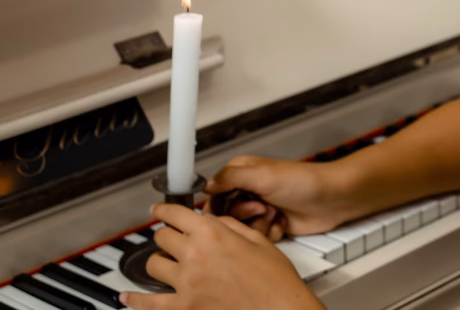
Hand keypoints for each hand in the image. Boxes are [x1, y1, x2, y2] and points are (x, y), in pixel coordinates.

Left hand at [120, 203, 325, 309]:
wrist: (281, 309)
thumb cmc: (274, 279)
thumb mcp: (257, 239)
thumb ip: (229, 226)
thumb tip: (214, 222)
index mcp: (212, 233)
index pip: (176, 213)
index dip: (164, 209)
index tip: (159, 209)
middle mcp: (194, 256)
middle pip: (162, 237)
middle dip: (166, 234)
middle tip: (172, 236)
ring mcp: (186, 286)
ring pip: (154, 265)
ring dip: (160, 261)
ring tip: (165, 262)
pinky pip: (149, 304)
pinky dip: (135, 299)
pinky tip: (128, 296)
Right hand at [204, 156, 348, 239]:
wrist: (330, 199)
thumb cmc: (301, 181)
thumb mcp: (262, 175)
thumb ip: (230, 178)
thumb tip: (205, 185)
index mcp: (243, 172)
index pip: (215, 192)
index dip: (219, 205)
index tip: (228, 209)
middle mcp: (250, 189)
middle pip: (227, 214)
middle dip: (243, 216)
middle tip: (262, 208)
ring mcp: (261, 207)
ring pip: (242, 229)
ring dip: (258, 226)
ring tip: (274, 215)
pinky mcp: (272, 224)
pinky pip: (258, 238)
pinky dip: (270, 233)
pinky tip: (282, 223)